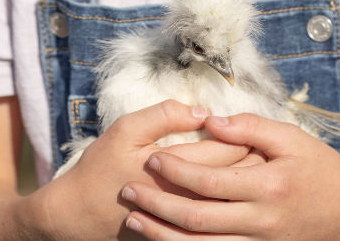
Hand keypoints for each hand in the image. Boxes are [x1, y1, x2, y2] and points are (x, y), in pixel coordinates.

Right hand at [20, 101, 252, 240]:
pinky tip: (234, 189)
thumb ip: (164, 115)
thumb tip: (202, 111)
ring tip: (253, 162)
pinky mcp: (182, 232)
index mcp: (176, 169)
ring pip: (233, 200)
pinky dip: (231, 202)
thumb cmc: (101, 168)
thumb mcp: (125, 130)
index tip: (250, 124)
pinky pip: (218, 218)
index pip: (228, 151)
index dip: (245, 135)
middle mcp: (187, 198)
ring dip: (247, 180)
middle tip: (261, 141)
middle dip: (253, 156)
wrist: (78, 215)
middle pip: (237, 177)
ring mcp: (186, 219)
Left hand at [120, 113, 339, 240]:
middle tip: (127, 192)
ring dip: (162, 235)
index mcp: (268, 186)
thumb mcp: (293, 139)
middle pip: (197, 218)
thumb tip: (212, 120)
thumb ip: (252, 128)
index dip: (176, 171)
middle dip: (157, 205)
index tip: (151, 160)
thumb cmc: (320, 169)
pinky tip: (163, 240)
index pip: (210, 180)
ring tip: (134, 220)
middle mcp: (260, 220)